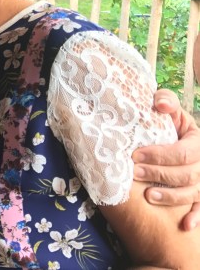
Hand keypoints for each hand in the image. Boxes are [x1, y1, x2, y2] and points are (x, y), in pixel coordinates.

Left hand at [132, 89, 199, 229]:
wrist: (177, 136)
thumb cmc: (169, 122)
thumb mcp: (170, 109)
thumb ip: (166, 101)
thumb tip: (160, 105)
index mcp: (197, 141)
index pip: (183, 153)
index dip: (160, 155)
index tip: (135, 155)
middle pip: (186, 174)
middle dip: (159, 175)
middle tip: (134, 173)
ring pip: (193, 193)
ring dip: (172, 197)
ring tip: (149, 197)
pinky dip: (196, 217)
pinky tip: (185, 226)